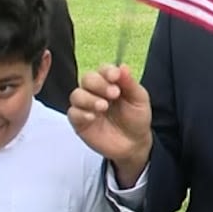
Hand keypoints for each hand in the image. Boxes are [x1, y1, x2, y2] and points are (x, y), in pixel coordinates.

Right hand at [67, 64, 151, 180]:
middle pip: (87, 78)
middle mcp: (95, 91)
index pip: (103, 70)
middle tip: (113, 94)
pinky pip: (73, 113)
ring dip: (89, 98)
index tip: (115, 76)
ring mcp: (86, 106)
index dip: (107, 71)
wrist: (134, 144)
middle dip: (98, 84)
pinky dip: (81, 113)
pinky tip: (92, 117)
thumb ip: (130, 84)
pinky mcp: (79, 122)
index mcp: (110, 82)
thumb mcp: (139, 100)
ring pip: (76, 94)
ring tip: (103, 106)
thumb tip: (122, 67)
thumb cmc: (136, 119)